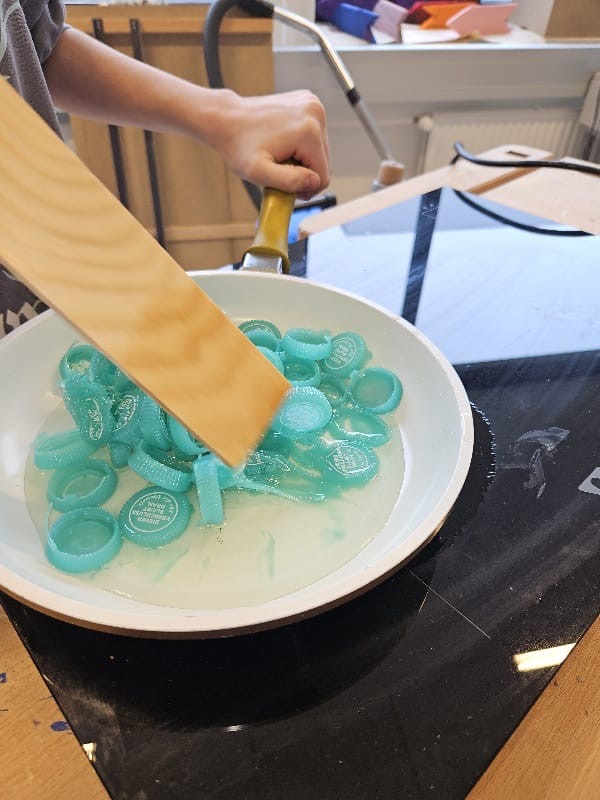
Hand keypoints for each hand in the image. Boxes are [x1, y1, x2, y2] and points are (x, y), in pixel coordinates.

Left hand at [209, 90, 329, 198]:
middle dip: (304, 172)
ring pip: (320, 150)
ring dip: (303, 159)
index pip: (323, 176)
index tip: (285, 186)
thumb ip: (289, 181)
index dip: (305, 189)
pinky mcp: (308, 101)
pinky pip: (314, 135)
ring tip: (279, 156)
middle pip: (323, 162)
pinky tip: (282, 142)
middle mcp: (315, 112)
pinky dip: (301, 144)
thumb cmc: (239, 146)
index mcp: (309, 131)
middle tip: (279, 171)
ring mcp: (312, 103)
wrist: (226, 119)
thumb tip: (315, 182)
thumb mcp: (259, 172)